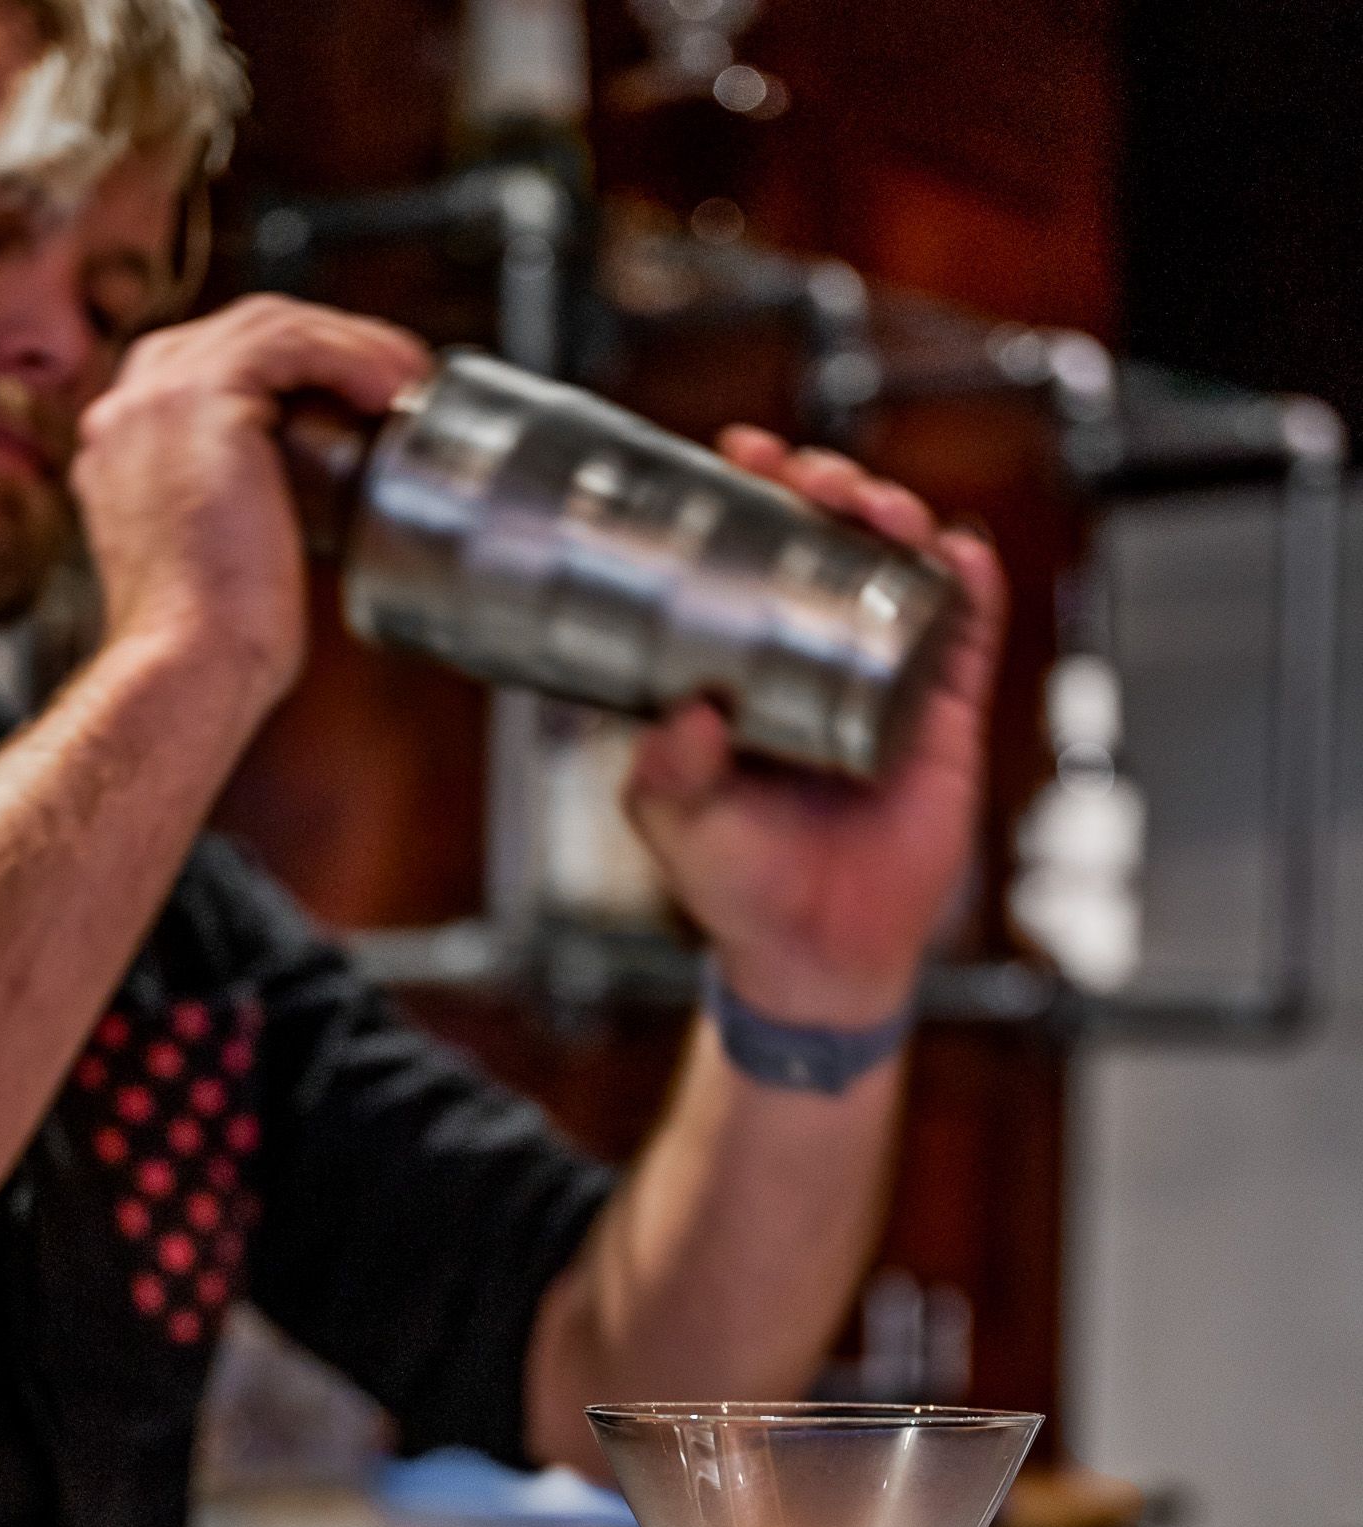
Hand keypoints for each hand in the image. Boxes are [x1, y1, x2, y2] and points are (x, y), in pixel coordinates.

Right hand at [74, 296, 429, 728]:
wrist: (187, 668)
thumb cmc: (213, 648)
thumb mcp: (218, 565)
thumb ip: (236, 518)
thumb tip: (302, 513)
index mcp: (124, 449)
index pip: (209, 371)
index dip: (289, 373)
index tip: (352, 403)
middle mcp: (126, 411)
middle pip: (238, 335)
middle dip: (324, 346)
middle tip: (393, 382)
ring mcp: (154, 397)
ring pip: (268, 327)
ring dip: (350, 343)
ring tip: (407, 380)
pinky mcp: (200, 399)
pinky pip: (289, 341)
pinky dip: (349, 354)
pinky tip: (391, 387)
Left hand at [622, 430, 1006, 1025]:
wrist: (817, 959)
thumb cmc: (741, 890)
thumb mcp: (680, 827)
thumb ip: (670, 773)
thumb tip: (692, 712)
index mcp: (752, 668)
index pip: (756, 556)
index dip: (754, 496)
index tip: (740, 456)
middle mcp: (821, 660)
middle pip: (835, 543)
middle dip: (827, 490)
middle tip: (808, 479)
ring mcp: (888, 681)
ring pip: (902, 572)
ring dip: (895, 519)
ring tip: (873, 506)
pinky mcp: (944, 717)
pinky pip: (967, 636)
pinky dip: (968, 586)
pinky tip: (955, 553)